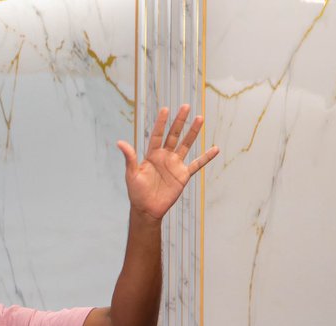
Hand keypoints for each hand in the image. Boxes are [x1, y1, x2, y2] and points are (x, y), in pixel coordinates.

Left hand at [118, 104, 218, 221]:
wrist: (147, 209)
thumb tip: (120, 142)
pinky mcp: (183, 175)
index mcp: (151, 155)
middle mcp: (164, 157)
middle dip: (179, 121)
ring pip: (186, 145)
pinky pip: (197, 164)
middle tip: (186, 106)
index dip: (161, 123)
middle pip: (173, 135)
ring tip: (200, 119)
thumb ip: (129, 158)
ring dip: (193, 133)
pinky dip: (206, 157)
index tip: (165, 109)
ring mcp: (175, 165)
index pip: (157, 135)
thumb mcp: (131, 174)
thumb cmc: (136, 192)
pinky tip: (215, 149)